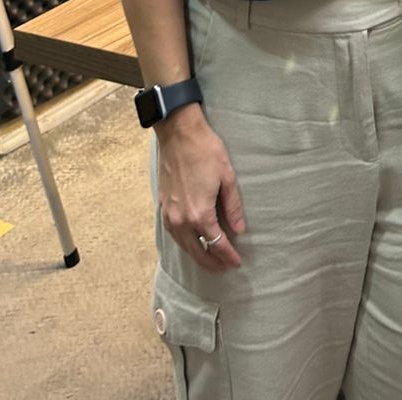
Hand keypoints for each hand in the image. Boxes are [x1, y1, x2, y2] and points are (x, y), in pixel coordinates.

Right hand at [155, 104, 245, 273]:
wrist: (178, 133)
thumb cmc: (205, 151)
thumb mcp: (227, 177)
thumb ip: (233, 207)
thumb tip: (239, 230)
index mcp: (200, 214)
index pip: (216, 244)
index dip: (228, 255)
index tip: (237, 262)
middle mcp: (181, 220)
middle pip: (197, 251)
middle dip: (212, 262)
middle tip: (224, 267)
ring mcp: (169, 214)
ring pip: (183, 245)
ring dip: (196, 255)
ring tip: (209, 259)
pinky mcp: (162, 206)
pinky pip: (173, 234)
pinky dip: (184, 243)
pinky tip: (191, 242)